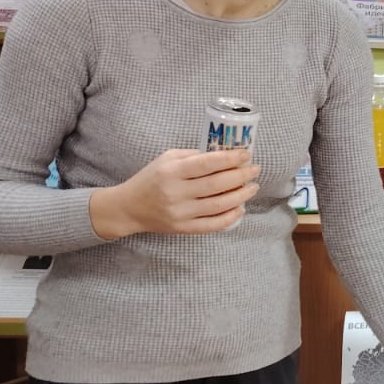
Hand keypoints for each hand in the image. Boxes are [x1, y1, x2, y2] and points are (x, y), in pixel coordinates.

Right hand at [89, 148, 259, 239]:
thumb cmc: (151, 178)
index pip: (207, 164)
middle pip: (217, 184)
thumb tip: (225, 156)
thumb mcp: (167, 159)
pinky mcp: (183, 228)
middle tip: (255, 170)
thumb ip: (193, 156)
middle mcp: (176, 192)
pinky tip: (240, 208)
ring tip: (253, 187)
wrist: (128, 208)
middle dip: (241, 176)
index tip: (246, 155)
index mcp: (172, 172)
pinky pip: (212, 225)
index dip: (230, 159)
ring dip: (241, 195)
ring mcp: (180, 213)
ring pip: (219, 205)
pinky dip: (230, 217)